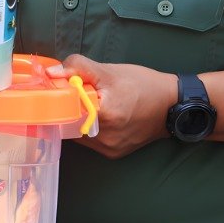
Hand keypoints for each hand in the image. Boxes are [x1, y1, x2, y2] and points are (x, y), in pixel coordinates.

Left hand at [57, 54, 175, 159]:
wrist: (172, 106)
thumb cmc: (143, 85)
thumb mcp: (111, 71)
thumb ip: (79, 68)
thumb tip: (51, 73)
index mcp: (105, 115)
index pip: (65, 112)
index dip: (59, 101)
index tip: (60, 91)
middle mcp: (106, 138)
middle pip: (70, 124)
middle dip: (70, 109)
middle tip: (78, 95)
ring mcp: (109, 148)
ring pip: (79, 134)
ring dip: (80, 120)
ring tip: (94, 105)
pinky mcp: (113, 154)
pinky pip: (91, 141)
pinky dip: (91, 129)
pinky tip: (103, 117)